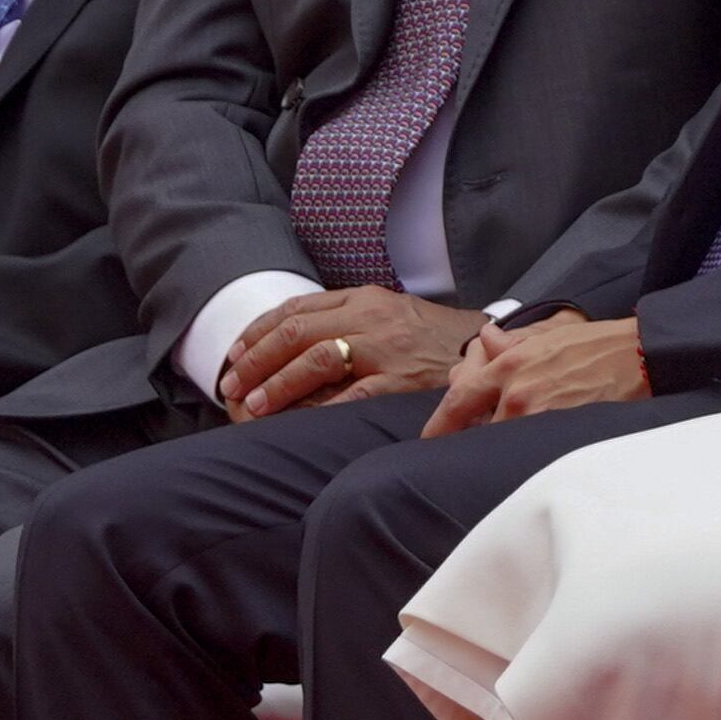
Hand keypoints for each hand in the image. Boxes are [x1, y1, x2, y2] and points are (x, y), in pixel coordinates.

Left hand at [223, 287, 484, 416]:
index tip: (234, 355)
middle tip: (230, 384)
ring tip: (253, 404)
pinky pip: (350, 395)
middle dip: (256, 359)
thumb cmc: (435, 339)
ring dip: (277, 382)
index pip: (296, 308)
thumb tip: (295, 345)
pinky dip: (317, 409)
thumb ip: (350, 322)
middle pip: (297, 330)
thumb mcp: (390, 315)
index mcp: (365, 298)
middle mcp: (371, 317)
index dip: (258, 332)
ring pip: (316, 357)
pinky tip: (296, 421)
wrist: (489, 348)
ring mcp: (386, 348)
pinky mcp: (401, 380)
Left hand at [423, 310, 649, 435]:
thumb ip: (509, 344)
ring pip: (503, 442)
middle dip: (475, 439)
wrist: (640, 355)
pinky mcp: (559, 432)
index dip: (439, 425)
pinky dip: (525, 454)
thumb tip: (484, 340)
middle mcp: (515, 391)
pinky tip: (532, 456)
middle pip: (478, 429)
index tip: (429, 440)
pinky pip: (529, 450)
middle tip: (475, 449)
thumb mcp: (546, 336)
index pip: (459, 400)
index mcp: (508, 365)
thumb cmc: (598, 345)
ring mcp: (537, 414)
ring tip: (511, 453)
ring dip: (503, 447)